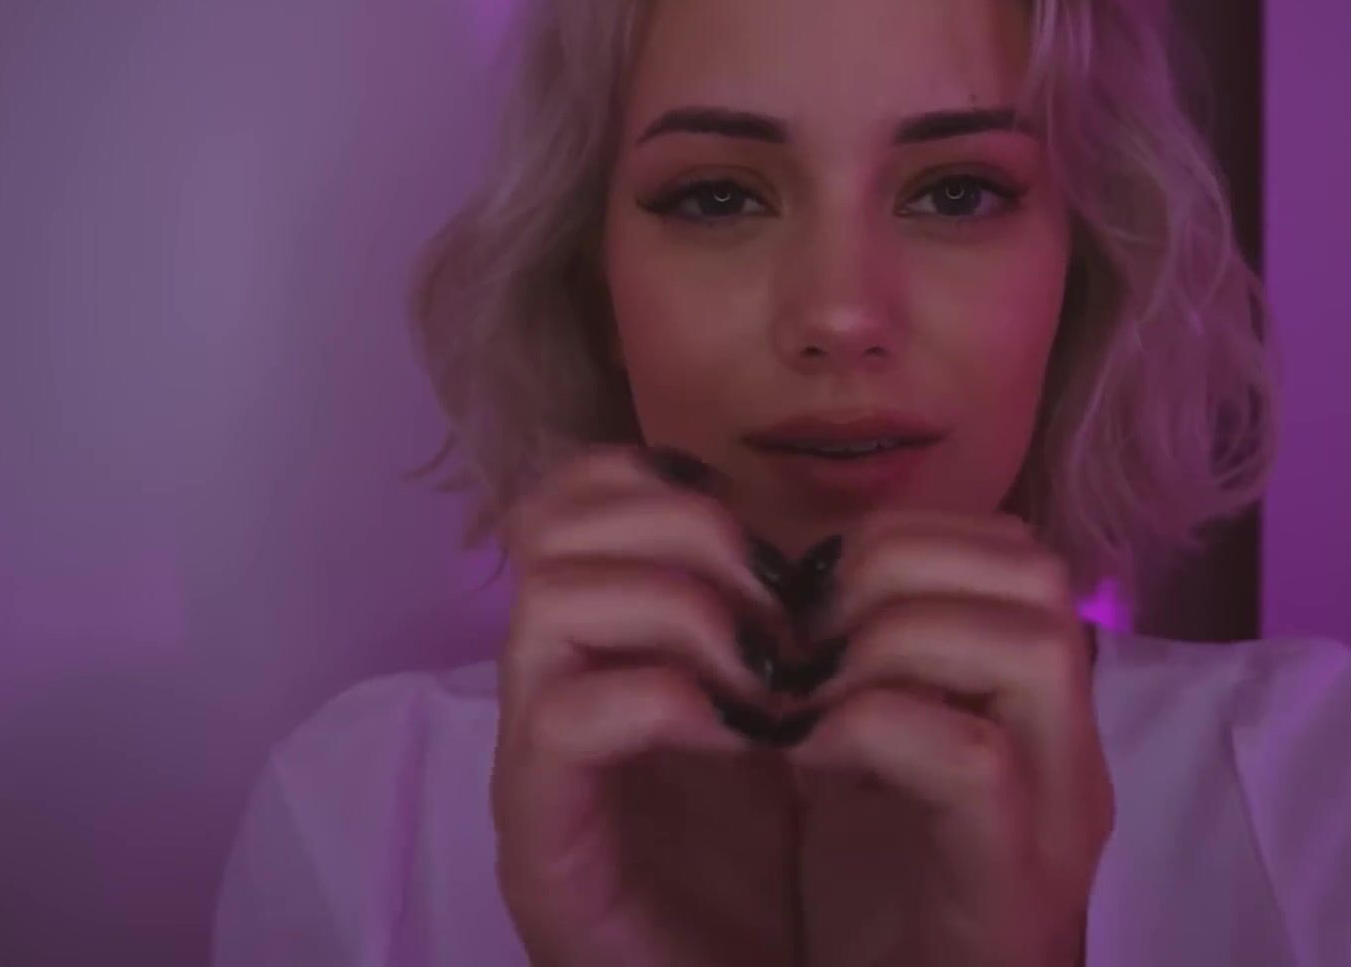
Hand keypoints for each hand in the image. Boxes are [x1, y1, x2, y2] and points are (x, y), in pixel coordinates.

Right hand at [490, 446, 802, 966]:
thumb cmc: (776, 867)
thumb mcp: (782, 712)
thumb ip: (769, 625)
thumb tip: (819, 538)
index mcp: (599, 644)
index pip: (573, 492)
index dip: (663, 484)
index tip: (765, 544)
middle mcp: (544, 687)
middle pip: (552, 520)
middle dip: (687, 535)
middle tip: (781, 614)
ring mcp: (530, 765)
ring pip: (550, 598)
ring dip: (681, 611)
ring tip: (766, 678)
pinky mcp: (541, 844)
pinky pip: (564, 718)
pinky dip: (665, 702)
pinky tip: (743, 737)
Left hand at [786, 509, 1114, 966]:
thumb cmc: (868, 920)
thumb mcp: (859, 770)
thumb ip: (857, 677)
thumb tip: (785, 585)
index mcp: (1032, 713)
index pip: (1010, 550)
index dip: (902, 538)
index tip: (806, 592)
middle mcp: (1068, 753)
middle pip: (1033, 572)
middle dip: (894, 567)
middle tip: (803, 631)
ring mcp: (1055, 819)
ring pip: (1027, 643)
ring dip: (890, 638)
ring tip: (807, 691)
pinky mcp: (1015, 887)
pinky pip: (975, 757)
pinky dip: (875, 729)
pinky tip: (807, 757)